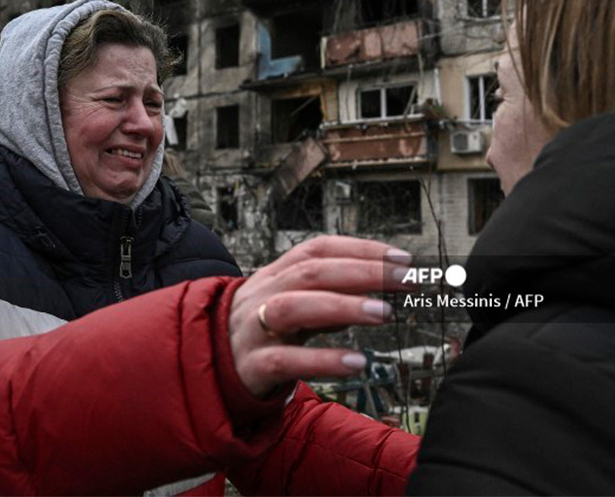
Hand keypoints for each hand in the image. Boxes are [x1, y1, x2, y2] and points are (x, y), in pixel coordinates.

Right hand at [229, 235, 413, 397]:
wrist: (208, 363)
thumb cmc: (262, 330)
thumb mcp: (293, 303)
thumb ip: (330, 292)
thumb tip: (382, 283)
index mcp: (276, 274)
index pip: (319, 249)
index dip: (361, 248)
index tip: (402, 258)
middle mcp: (264, 294)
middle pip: (312, 272)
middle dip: (362, 272)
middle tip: (406, 281)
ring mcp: (255, 329)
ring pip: (295, 308)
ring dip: (343, 307)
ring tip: (385, 313)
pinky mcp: (252, 365)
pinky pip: (287, 360)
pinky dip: (323, 360)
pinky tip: (357, 362)